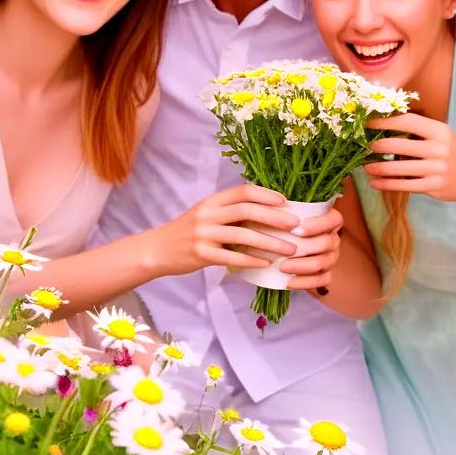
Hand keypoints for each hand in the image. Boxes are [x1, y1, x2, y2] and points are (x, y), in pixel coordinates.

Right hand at [156, 184, 300, 275]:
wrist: (158, 249)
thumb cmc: (189, 231)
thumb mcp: (208, 214)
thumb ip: (231, 211)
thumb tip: (267, 211)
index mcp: (212, 200)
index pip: (243, 191)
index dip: (266, 194)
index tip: (286, 202)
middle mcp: (208, 213)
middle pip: (247, 210)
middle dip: (275, 217)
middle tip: (296, 225)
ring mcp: (204, 234)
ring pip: (243, 235)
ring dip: (270, 242)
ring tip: (290, 248)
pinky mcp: (201, 254)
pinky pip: (232, 257)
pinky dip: (252, 260)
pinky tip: (266, 263)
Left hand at [279, 206, 341, 291]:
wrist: (283, 248)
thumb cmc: (285, 226)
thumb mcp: (287, 215)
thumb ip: (285, 210)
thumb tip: (272, 205)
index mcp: (330, 220)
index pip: (334, 220)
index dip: (317, 225)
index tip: (295, 230)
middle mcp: (334, 239)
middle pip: (327, 243)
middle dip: (305, 248)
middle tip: (283, 251)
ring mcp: (331, 258)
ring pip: (323, 263)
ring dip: (302, 266)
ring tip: (282, 267)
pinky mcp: (326, 274)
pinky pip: (321, 281)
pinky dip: (305, 282)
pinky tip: (288, 282)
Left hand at [365, 113, 455, 206]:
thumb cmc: (450, 153)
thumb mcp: (441, 135)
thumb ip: (418, 129)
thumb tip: (384, 120)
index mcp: (439, 131)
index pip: (407, 121)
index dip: (385, 121)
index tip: (368, 122)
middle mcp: (439, 149)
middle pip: (399, 145)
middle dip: (377, 146)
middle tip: (363, 146)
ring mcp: (436, 169)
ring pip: (398, 168)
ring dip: (377, 168)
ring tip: (365, 167)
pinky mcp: (433, 186)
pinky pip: (403, 185)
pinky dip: (386, 184)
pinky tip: (375, 183)